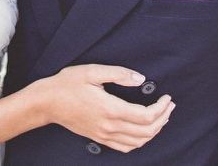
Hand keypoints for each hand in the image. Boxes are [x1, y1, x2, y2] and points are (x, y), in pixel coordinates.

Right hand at [41, 64, 174, 152]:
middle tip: (169, 106)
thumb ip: (118, 74)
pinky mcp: (99, 138)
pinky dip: (140, 141)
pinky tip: (143, 131)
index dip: (161, 108)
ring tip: (161, 117)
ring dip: (154, 131)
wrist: (47, 102)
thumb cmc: (67, 84)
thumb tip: (140, 79)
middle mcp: (110, 126)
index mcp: (110, 108)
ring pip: (138, 142)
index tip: (167, 97)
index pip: (145, 116)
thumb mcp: (92, 71)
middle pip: (146, 131)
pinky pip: (126, 147)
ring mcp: (104, 135)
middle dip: (163, 119)